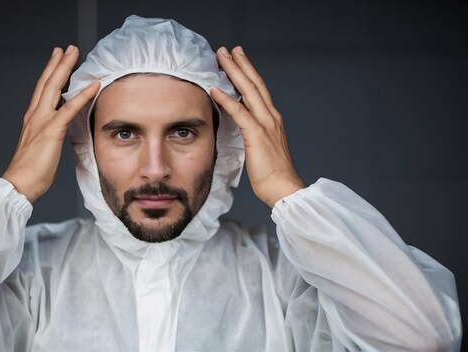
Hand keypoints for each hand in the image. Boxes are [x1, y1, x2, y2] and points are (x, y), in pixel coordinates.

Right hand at [2, 45, 100, 202]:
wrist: (18, 185)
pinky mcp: (51, 130)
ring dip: (65, 68)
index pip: (42, 91)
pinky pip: (70, 108)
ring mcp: (42, 121)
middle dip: (57, 63)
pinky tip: (94, 84)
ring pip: (54, 87)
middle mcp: (35, 116)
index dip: (50, 73)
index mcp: (32, 120)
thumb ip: (49, 137)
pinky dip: (83, 94)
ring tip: (74, 52)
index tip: (57, 60)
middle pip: (46, 82)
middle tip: (66, 48)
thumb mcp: (41, 149)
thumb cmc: (30, 174)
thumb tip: (58, 134)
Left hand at [210, 46, 304, 207]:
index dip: (248, 73)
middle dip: (240, 64)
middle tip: (228, 49)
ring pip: (248, 91)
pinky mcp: (257, 135)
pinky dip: (227, 99)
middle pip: (254, 83)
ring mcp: (266, 124)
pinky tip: (215, 89)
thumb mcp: (261, 149)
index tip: (238, 59)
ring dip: (233, 72)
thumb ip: (253, 134)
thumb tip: (240, 127)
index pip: (259, 90)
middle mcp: (271, 117)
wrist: (283, 189)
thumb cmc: (272, 174)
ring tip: (221, 58)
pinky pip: (239, 112)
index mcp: (272, 120)